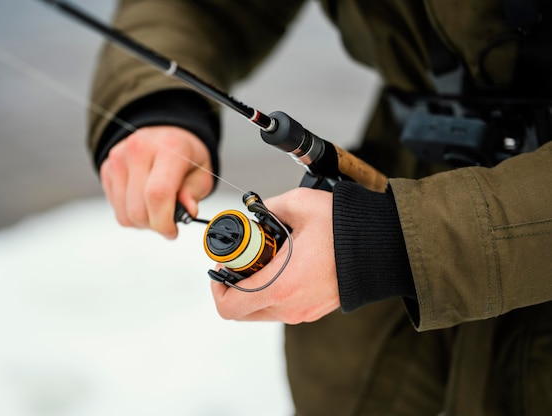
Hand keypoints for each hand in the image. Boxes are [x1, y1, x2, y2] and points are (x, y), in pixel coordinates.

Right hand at [100, 126, 213, 238]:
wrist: (165, 131)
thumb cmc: (185, 153)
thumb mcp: (202, 171)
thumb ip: (194, 192)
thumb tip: (187, 211)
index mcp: (168, 148)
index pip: (157, 194)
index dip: (164, 222)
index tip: (172, 230)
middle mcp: (139, 149)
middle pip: (138, 209)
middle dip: (155, 225)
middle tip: (168, 222)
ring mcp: (118, 158)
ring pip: (124, 213)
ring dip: (142, 222)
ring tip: (156, 209)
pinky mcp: (107, 168)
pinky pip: (115, 208)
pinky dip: (130, 213)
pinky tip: (143, 201)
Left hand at [210, 188, 339, 323]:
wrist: (386, 246)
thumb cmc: (346, 228)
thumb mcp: (300, 204)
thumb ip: (269, 206)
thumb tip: (256, 210)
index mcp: (280, 286)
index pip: (228, 306)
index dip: (217, 286)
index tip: (225, 264)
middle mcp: (289, 306)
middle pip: (242, 311)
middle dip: (234, 286)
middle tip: (242, 260)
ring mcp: (303, 312)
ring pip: (262, 310)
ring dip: (254, 288)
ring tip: (266, 259)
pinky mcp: (314, 310)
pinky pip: (282, 307)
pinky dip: (274, 290)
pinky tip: (285, 265)